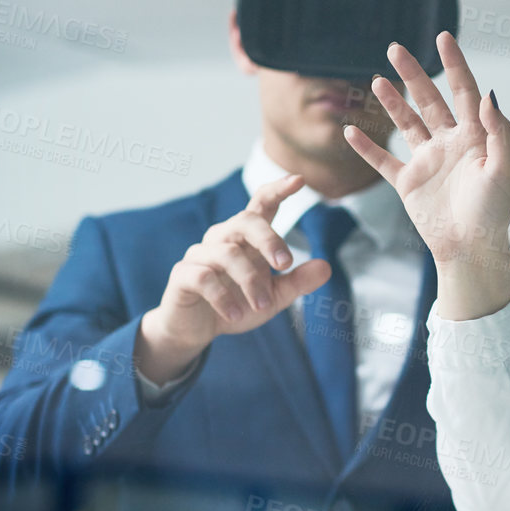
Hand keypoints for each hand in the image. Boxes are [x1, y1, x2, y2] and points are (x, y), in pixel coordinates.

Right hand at [136, 174, 329, 381]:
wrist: (196, 330)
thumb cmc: (236, 305)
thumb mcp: (273, 297)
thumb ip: (297, 282)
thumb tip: (326, 266)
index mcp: (246, 238)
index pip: (261, 204)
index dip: (278, 189)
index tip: (300, 180)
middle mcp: (222, 238)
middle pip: (246, 220)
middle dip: (269, 239)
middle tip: (285, 264)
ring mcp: (200, 254)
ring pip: (227, 253)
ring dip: (250, 281)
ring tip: (262, 306)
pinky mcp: (183, 275)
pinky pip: (203, 277)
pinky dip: (223, 297)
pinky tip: (235, 314)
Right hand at [344, 32, 509, 319]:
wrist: (471, 249)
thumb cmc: (494, 212)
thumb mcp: (505, 168)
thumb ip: (499, 130)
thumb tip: (488, 93)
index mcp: (475, 137)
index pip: (463, 92)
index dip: (454, 64)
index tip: (443, 37)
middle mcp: (449, 144)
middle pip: (429, 100)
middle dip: (413, 74)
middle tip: (395, 48)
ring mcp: (427, 162)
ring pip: (405, 124)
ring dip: (391, 102)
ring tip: (376, 80)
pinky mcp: (409, 184)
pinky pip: (383, 160)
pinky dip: (366, 147)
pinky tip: (351, 130)